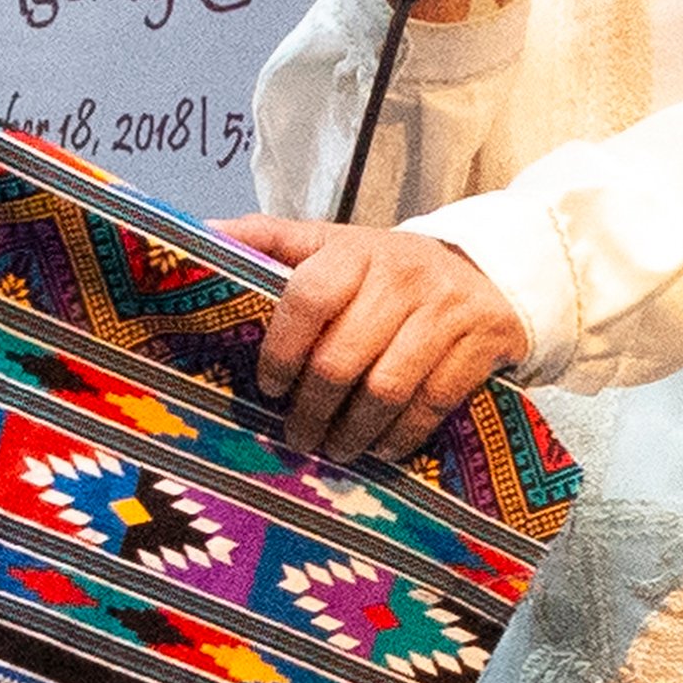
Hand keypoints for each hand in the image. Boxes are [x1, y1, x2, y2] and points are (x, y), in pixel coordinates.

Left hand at [218, 215, 529, 463]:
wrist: (481, 266)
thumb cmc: (381, 267)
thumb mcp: (329, 243)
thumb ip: (268, 238)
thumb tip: (200, 234)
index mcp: (352, 250)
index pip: (309, 297)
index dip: (282, 349)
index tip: (268, 386)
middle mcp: (399, 277)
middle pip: (343, 358)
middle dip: (313, 408)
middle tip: (297, 434)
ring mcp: (443, 311)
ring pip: (387, 388)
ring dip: (354, 431)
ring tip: (335, 449)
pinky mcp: (479, 343)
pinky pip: (433, 403)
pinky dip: (402, 435)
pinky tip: (382, 447)